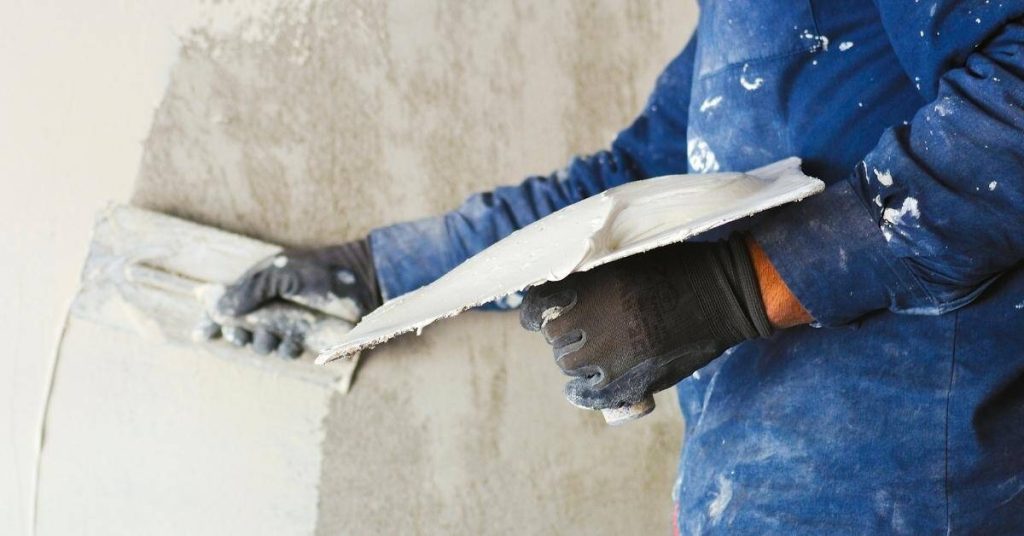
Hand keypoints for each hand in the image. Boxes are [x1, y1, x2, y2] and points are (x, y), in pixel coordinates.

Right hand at [203, 239, 381, 356]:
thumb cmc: (320, 271)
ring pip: (262, 344)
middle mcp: (270, 307)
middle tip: (243, 334)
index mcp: (259, 287)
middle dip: (238, 335)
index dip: (211, 320)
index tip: (200, 333)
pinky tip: (292, 343)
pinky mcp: (307, 338)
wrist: (361, 281)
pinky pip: (286, 352)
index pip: (226, 306)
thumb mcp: (281, 273)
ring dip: (263, 344)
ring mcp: (288, 323)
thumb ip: (250, 289)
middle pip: (240, 330)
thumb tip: (220, 310)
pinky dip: (285, 350)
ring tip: (272, 336)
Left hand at [519, 234, 773, 411]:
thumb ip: (594, 273)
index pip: (539, 304)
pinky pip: (592, 394)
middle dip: (562, 335)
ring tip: (593, 353)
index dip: (534, 312)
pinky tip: (579, 389)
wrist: (725, 295)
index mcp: (593, 284)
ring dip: (575, 360)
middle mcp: (596, 319)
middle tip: (581, 331)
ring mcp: (614, 352)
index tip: (535, 317)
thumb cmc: (680, 268)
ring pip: (570, 365)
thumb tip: (560, 289)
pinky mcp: (633, 379)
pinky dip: (581, 393)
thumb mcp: (630, 256)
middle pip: (555, 337)